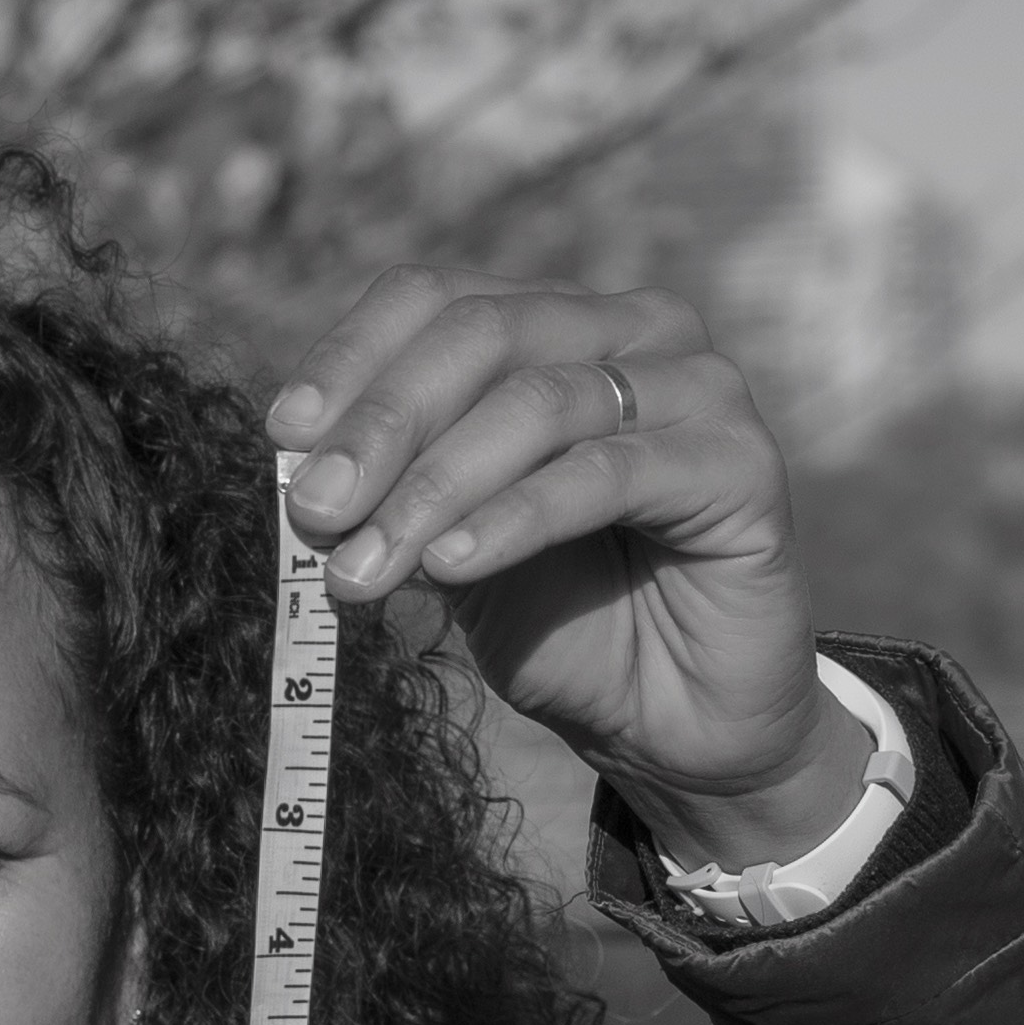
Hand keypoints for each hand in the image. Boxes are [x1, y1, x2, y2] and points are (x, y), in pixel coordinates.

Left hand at [265, 265, 871, 874]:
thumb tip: (297, 468)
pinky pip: (606, 474)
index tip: (280, 437)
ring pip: (538, 403)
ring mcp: (700, 388)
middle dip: (382, 424)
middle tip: (310, 508)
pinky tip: (450, 566)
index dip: (351, 358)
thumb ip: (390, 492)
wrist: (674, 726)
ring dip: (432, 488)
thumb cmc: (562, 623)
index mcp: (559, 326)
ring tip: (363, 568)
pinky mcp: (744, 464)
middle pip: (483, 333)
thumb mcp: (448, 545)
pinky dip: (512, 518)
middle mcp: (636, 331)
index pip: (434, 298)